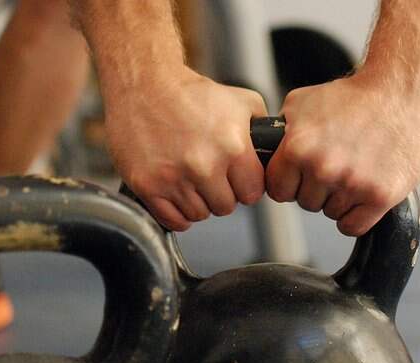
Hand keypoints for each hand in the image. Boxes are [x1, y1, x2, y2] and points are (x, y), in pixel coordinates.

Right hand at [103, 68, 267, 230]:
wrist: (144, 84)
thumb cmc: (191, 94)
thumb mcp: (241, 101)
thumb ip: (263, 131)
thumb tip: (275, 155)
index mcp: (232, 147)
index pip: (252, 193)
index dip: (245, 185)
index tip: (235, 177)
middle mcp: (204, 165)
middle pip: (225, 207)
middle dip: (221, 193)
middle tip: (209, 174)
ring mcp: (174, 178)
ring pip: (199, 215)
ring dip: (198, 202)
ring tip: (190, 178)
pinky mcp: (148, 186)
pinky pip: (174, 220)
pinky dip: (176, 212)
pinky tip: (176, 191)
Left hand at [266, 72, 419, 235]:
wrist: (403, 91)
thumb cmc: (356, 96)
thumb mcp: (303, 103)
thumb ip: (281, 132)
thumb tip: (267, 149)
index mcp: (298, 148)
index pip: (278, 190)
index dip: (289, 183)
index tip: (302, 175)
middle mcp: (323, 168)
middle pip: (306, 203)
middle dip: (317, 188)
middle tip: (337, 165)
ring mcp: (352, 184)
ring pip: (331, 214)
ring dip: (340, 199)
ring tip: (355, 170)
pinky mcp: (380, 196)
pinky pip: (353, 226)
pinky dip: (357, 215)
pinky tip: (363, 192)